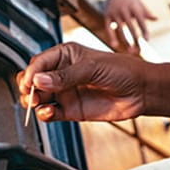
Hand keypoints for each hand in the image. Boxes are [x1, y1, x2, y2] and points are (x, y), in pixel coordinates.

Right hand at [17, 41, 150, 122]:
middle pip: (34, 80)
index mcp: (65, 55)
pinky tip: (48, 113)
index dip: (31, 72)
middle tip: (31, 94)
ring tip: (37, 104)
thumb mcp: (92, 68)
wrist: (140, 91)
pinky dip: (45, 114)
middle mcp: (62, 73)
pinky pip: (51, 113)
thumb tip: (40, 80)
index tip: (29, 82)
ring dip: (34, 102)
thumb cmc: (121, 70)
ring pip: (39, 98)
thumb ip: (65, 76)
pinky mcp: (71, 110)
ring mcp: (66, 92)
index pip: (39, 62)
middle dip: (28, 88)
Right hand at [104, 0, 156, 51]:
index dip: (144, 30)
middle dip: (135, 39)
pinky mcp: (107, 15)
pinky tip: (114, 45)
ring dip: (125, 41)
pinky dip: (111, 36)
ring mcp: (115, 13)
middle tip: (139, 50)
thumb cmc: (132, 1)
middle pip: (130, 26)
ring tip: (130, 51)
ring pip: (119, 29)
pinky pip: (108, 27)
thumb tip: (156, 18)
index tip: (147, 40)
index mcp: (134, 7)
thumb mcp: (140, 4)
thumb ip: (147, 12)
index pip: (140, 20)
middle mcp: (124, 10)